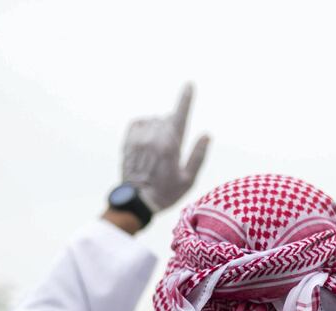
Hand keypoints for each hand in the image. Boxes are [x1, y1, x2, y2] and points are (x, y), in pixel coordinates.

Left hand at [121, 83, 209, 212]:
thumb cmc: (166, 193)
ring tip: (158, 150)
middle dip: (173, 128)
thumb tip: (207, 135)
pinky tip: (148, 140)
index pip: (180, 114)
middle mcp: (154, 137)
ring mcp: (139, 138)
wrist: (137, 201)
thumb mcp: (188, 179)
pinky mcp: (128, 141)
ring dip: (159, 128)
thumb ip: (198, 155)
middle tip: (171, 151)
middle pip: (167, 119)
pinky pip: (139, 122)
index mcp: (171, 145)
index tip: (189, 84)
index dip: (186, 98)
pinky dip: (145, 127)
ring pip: (153, 120)